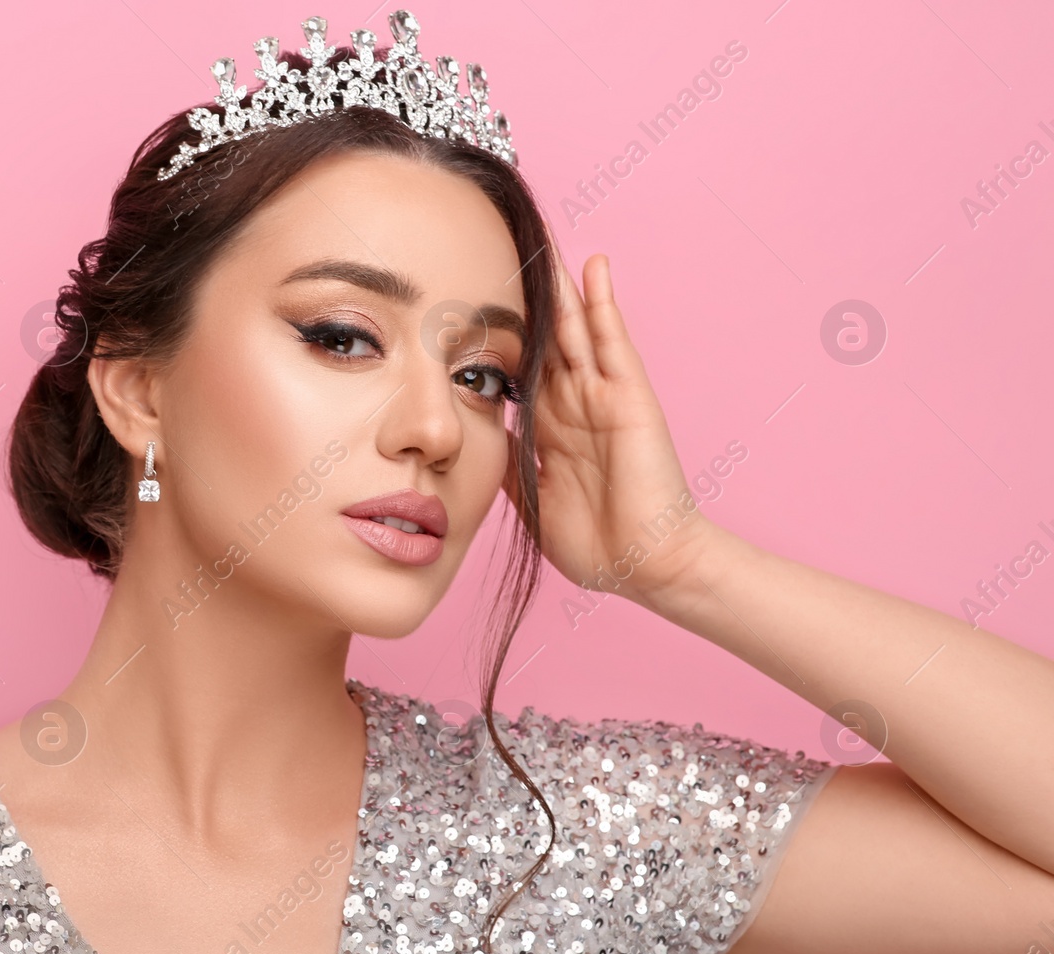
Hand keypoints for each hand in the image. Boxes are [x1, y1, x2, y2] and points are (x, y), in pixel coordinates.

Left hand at [504, 247, 718, 608]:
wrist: (645, 565)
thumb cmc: (597, 544)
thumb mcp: (531, 502)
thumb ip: (508, 466)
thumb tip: (476, 442)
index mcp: (547, 430)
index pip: (513, 372)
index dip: (489, 340)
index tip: (459, 305)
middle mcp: (572, 405)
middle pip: (539, 338)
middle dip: (518, 299)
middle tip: (494, 250)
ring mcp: (601, 396)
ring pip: (572, 328)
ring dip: (557, 285)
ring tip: (539, 237)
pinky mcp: (629, 396)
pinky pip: (613, 340)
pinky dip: (604, 302)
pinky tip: (593, 266)